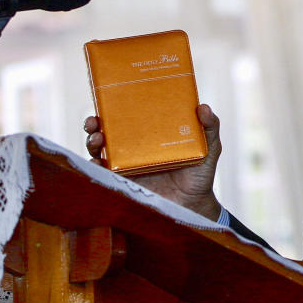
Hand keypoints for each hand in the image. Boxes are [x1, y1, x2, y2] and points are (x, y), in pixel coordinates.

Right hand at [83, 104, 223, 220]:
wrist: (194, 204)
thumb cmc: (200, 174)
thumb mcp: (209, 147)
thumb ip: (210, 127)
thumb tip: (203, 107)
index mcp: (152, 134)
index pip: (130, 115)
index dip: (115, 106)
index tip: (109, 98)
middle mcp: (136, 147)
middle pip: (109, 130)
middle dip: (96, 123)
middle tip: (95, 121)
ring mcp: (128, 164)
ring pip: (101, 149)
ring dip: (93, 141)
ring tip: (96, 139)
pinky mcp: (125, 182)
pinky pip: (104, 173)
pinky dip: (96, 167)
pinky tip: (97, 164)